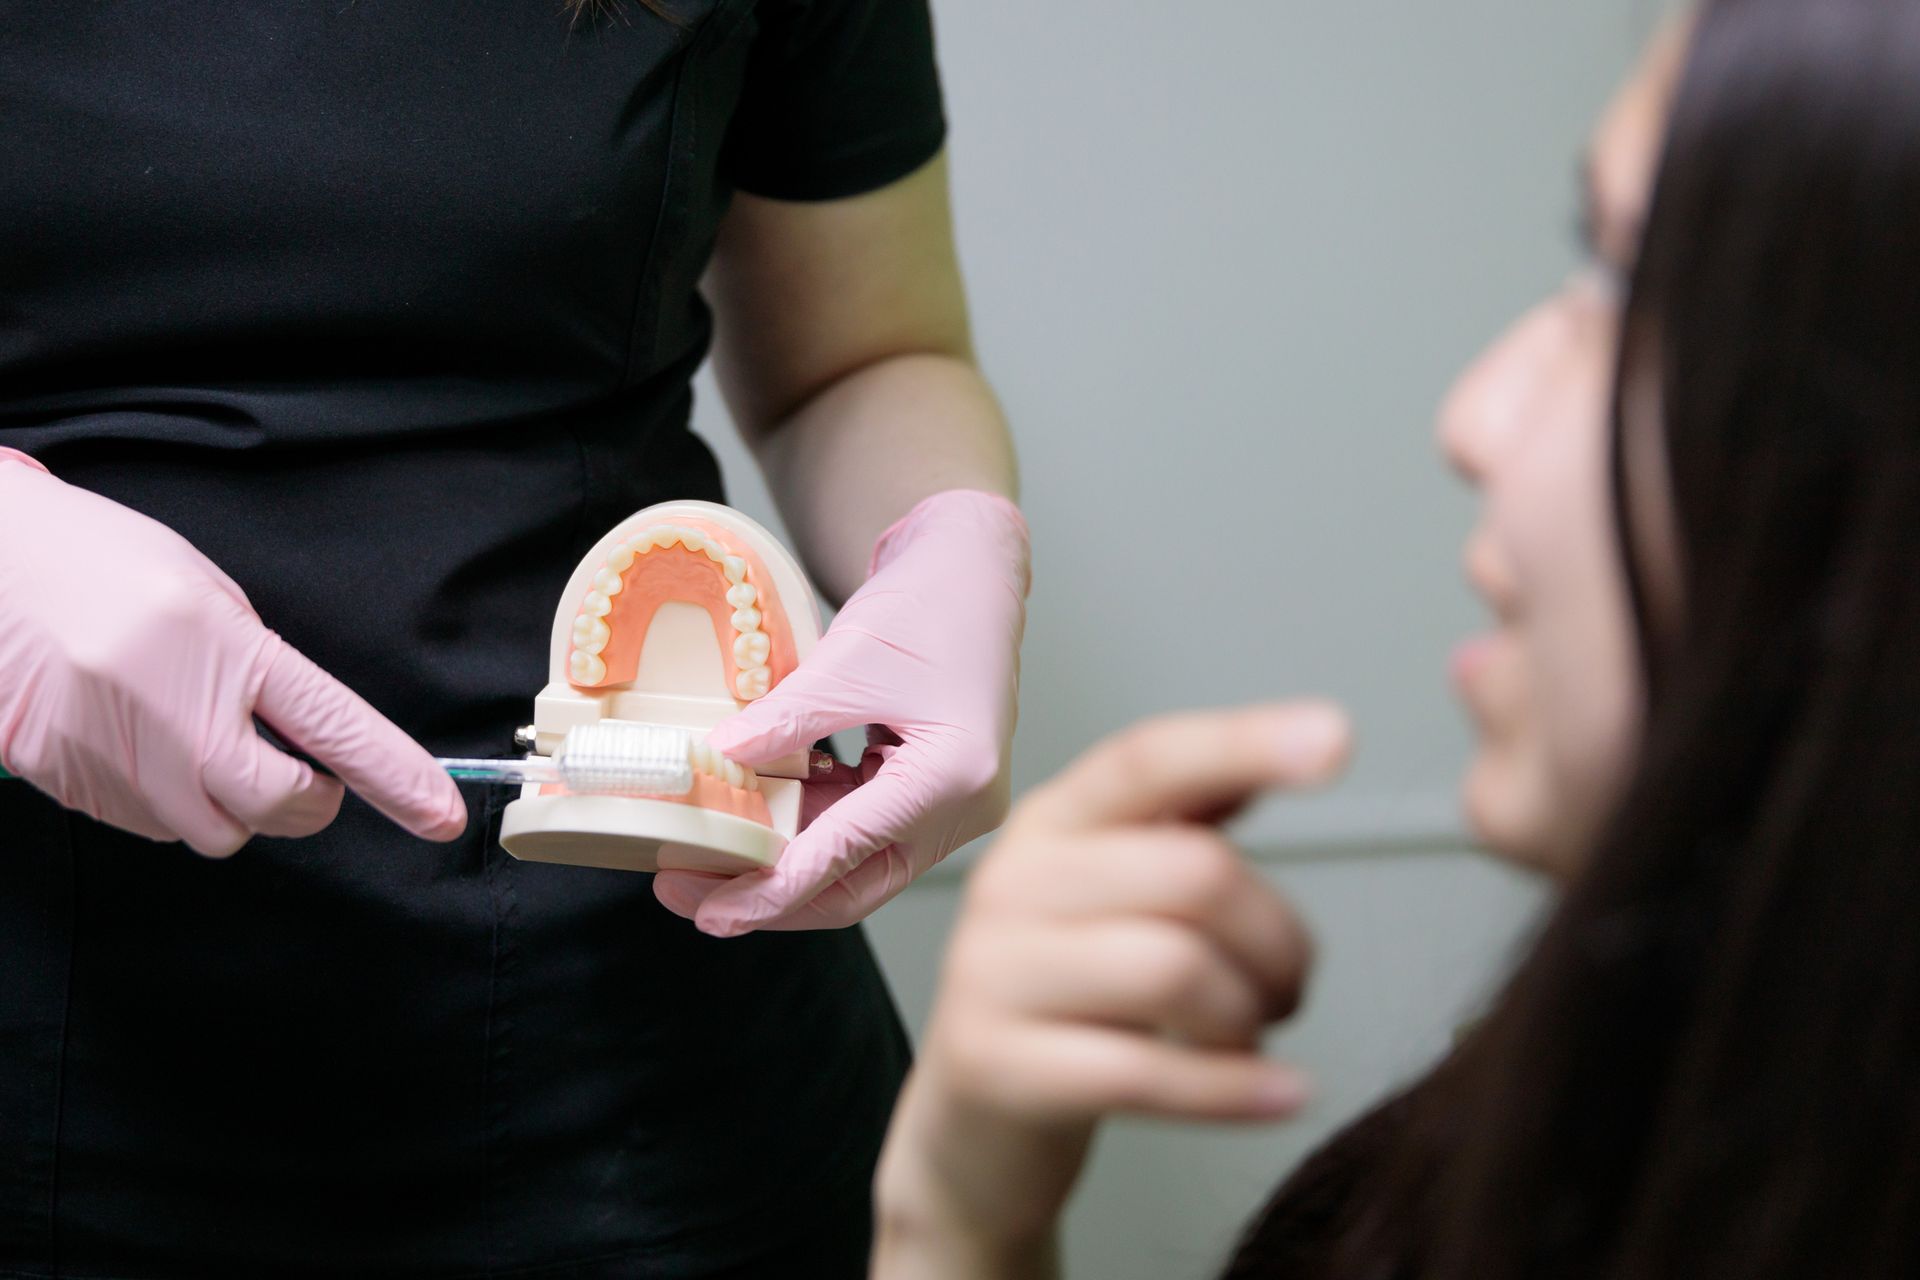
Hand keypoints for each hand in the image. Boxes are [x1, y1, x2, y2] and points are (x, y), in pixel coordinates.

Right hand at [0, 454, 466, 855]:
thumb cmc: (97, 562)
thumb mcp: (201, 592)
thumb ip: (255, 665)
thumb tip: (297, 736)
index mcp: (225, 649)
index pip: (334, 728)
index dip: (394, 777)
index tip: (441, 813)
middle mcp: (174, 711)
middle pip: (278, 806)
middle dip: (305, 802)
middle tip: (296, 773)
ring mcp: (116, 756)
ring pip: (212, 831)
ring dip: (226, 805)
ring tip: (191, 739)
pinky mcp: (66, 784)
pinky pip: (147, 825)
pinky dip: (163, 801)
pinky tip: (136, 745)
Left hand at [653, 489, 1028, 934]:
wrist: (972, 566)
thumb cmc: (931, 603)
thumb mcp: (844, 662)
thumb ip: (783, 722)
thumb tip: (716, 762)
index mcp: (953, 778)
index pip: (848, 858)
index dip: (770, 893)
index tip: (709, 912)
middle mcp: (962, 806)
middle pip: (856, 884)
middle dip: (770, 893)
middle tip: (692, 893)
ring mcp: (951, 802)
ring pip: (855, 862)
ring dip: (785, 859)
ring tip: (711, 853)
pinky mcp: (931, 789)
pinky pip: (863, 826)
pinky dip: (810, 823)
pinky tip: (755, 811)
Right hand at [872, 702, 1349, 1266]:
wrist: (974, 1123)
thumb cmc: (1072, 997)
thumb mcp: (1116, 893)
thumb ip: (1191, 819)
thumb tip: (1298, 737)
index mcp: (1054, 821)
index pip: (1148, 760)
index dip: (1241, 744)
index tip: (1335, 735)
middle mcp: (1013, 880)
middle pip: (1192, 873)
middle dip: (1277, 937)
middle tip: (1290, 984)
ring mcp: (993, 972)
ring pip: (1174, 968)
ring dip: (1251, 1013)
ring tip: (1255, 1034)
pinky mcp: (996, 1066)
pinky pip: (1142, 1073)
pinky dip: (1234, 1089)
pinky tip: (1283, 1094)